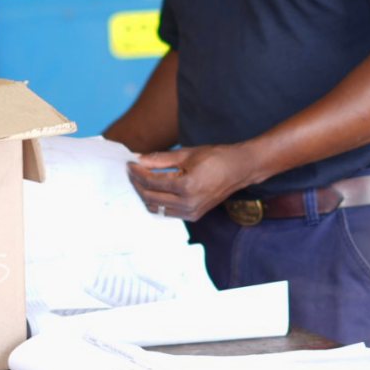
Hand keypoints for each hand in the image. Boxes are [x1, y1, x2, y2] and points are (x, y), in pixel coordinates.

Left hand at [125, 144, 256, 221]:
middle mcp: (188, 203)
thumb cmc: (216, 157)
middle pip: (149, 197)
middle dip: (137, 184)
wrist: (240, 169)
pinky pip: (167, 212)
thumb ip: (159, 159)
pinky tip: (155, 190)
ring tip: (141, 180)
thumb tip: (137, 158)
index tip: (129, 163)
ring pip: (156, 208)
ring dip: (145, 195)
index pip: (150, 181)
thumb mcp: (186, 154)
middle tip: (131, 172)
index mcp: (186, 186)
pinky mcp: (193, 216)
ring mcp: (191, 212)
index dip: (136, 172)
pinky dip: (157, 202)